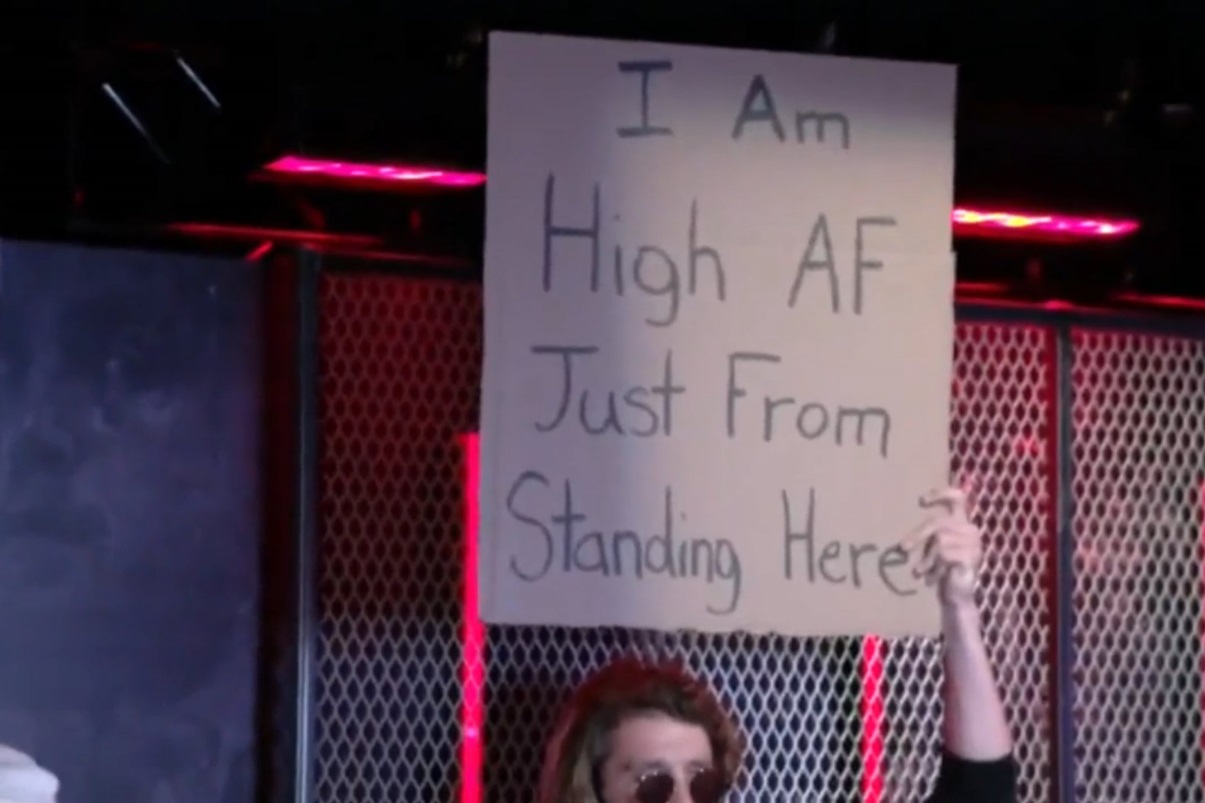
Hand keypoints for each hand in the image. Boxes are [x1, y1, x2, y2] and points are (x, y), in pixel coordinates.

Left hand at [903, 486, 982, 612]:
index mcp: (962, 523)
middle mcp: (970, 530)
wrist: (957, 596)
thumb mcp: (933, 548)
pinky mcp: (972, 557)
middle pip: (938, 522)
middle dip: (917, 535)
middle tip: (903, 548)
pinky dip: (935, 567)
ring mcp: (974, 544)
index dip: (941, 494)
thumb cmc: (943, 569)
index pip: (957, 498)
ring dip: (927, 559)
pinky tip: (933, 578)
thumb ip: (927, 535)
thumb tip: (904, 539)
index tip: (921, 500)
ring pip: (939, 540)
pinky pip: (945, 554)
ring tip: (922, 572)